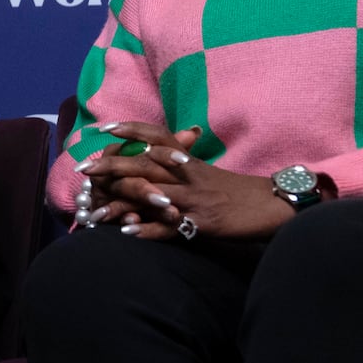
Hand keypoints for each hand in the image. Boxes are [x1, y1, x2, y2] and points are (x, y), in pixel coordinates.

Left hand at [76, 121, 295, 240]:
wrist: (278, 205)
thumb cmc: (243, 191)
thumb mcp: (211, 173)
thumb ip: (185, 164)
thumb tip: (160, 156)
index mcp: (191, 161)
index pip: (158, 137)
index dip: (132, 131)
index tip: (105, 129)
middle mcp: (189, 176)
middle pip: (145, 165)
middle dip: (112, 167)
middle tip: (84, 169)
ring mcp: (196, 199)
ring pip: (152, 197)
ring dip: (121, 205)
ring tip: (95, 212)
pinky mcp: (204, 223)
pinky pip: (172, 227)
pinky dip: (149, 230)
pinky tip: (128, 233)